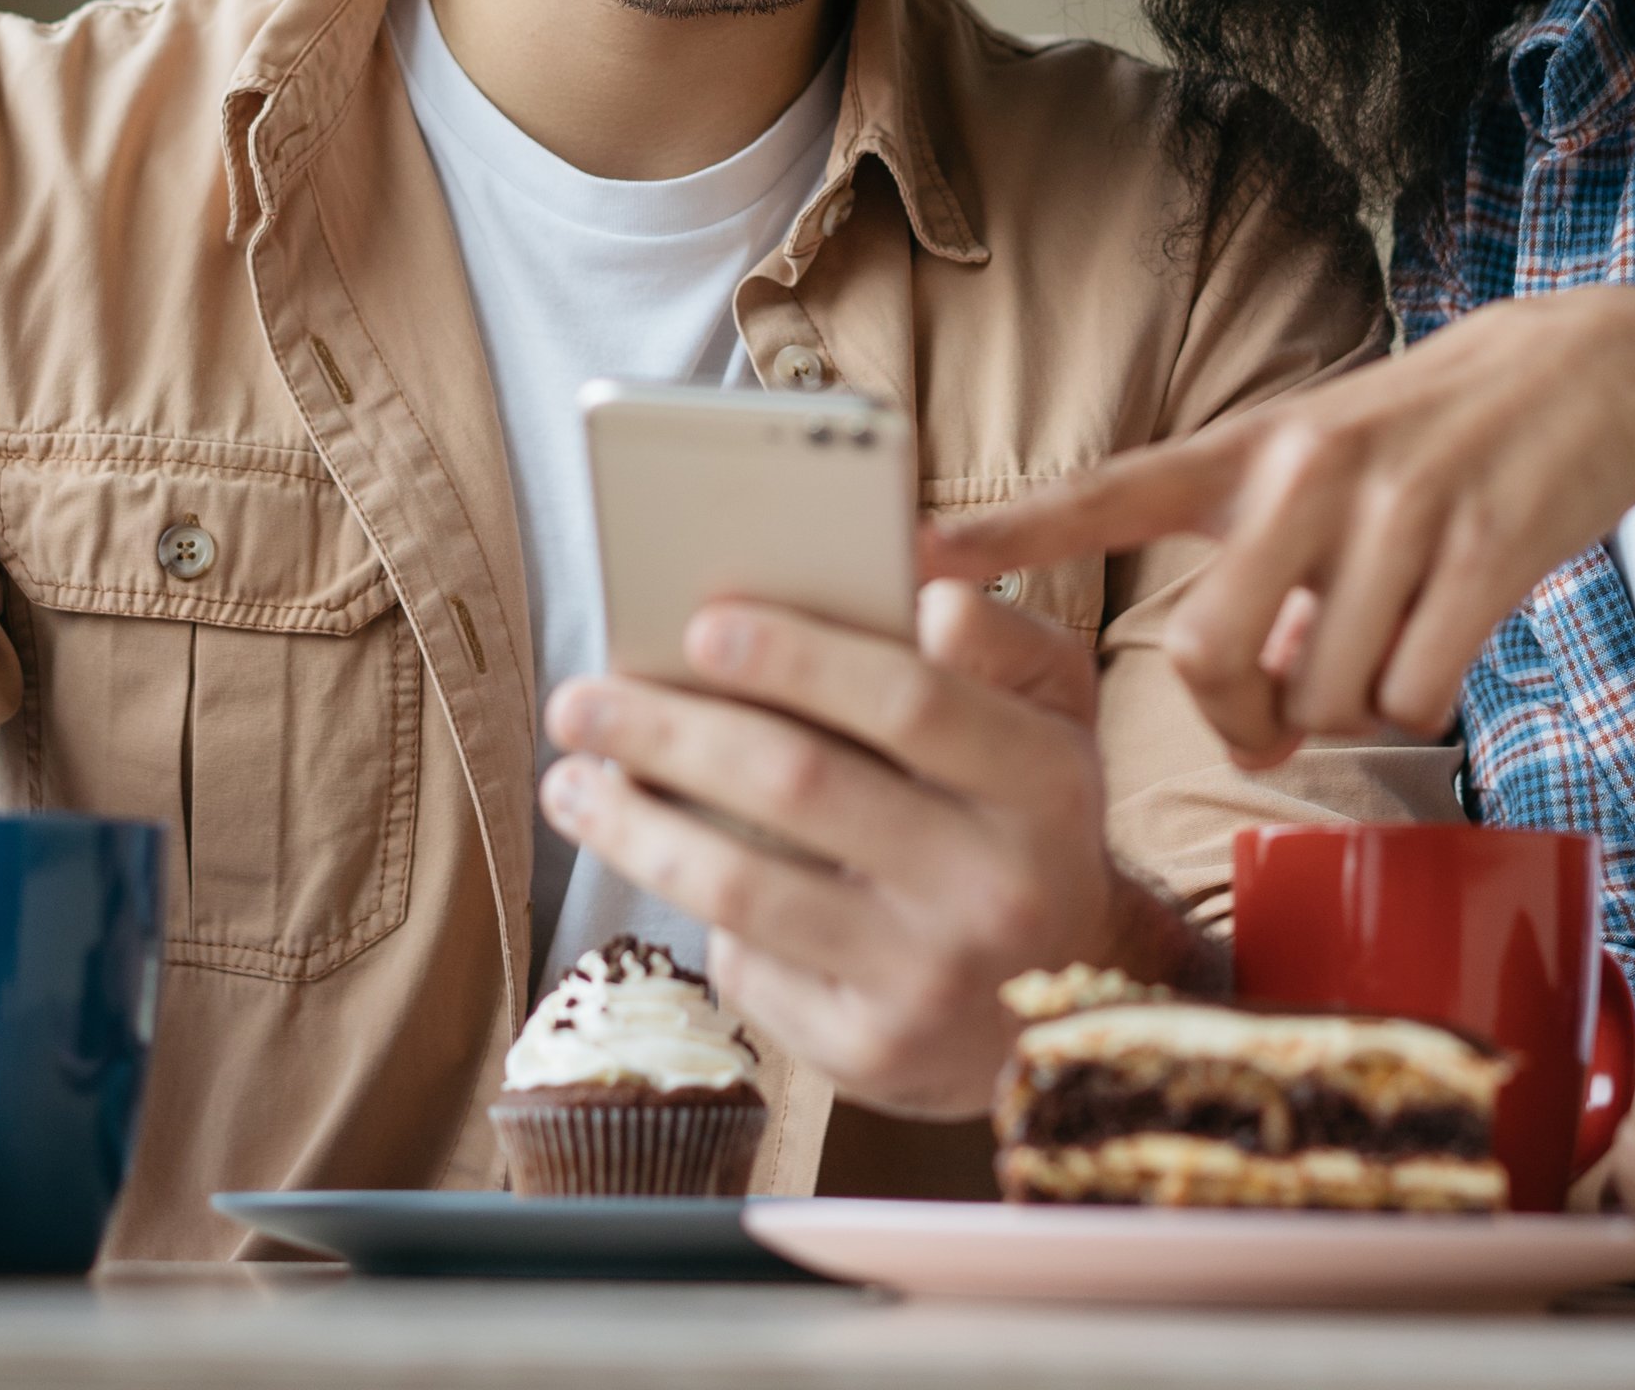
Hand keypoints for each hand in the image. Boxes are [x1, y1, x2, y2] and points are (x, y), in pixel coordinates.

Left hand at [541, 583, 1184, 1116]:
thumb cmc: (1031, 822)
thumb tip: (920, 583)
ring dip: (634, 828)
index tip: (703, 627)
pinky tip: (660, 865)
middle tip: (578, 701)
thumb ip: (999, 636)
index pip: (909, 702)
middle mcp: (995, 887)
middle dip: (669, 733)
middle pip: (798, 786)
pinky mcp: (870, 1051)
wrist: (1067, 1004)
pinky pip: (749, 965)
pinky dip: (694, 909)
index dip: (799, 659)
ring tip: (567, 783)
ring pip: (744, 889)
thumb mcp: (1056, 718)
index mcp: (1046, 784)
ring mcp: (929, 980)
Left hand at [929, 289, 1634, 764]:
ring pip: (1324, 694)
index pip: (1101, 494)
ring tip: (1385, 646)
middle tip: (1280, 718)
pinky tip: (1443, 642)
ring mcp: (1395, 507)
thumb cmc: (1425, 447)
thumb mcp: (1315, 475)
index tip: (908, 561)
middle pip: (1211, 658)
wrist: (1590, 373)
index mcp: (1242, 451)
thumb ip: (1255, 585)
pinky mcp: (1482, 547)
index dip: (1004, 534)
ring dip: (1351, 711)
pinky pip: (1415, 693)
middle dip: (1243, 722)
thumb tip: (1251, 725)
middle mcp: (1302, 472)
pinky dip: (1422, 702)